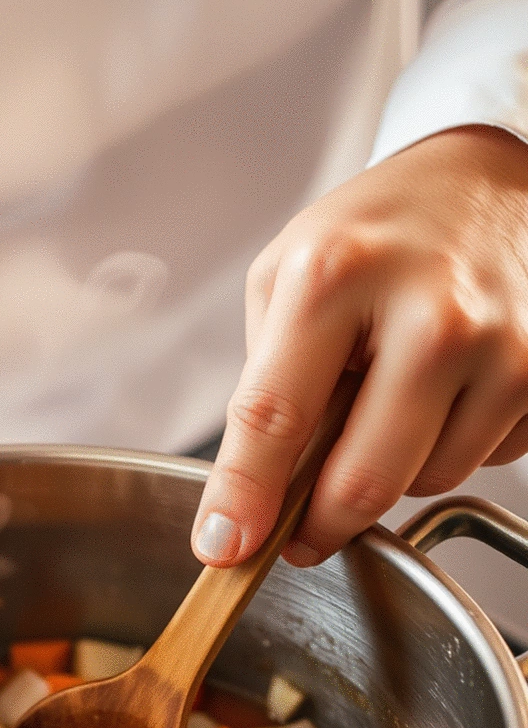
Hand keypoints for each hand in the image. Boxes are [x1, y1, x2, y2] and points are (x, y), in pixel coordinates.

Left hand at [191, 126, 527, 567]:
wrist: (492, 180)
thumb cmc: (380, 233)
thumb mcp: (289, 277)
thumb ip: (266, 385)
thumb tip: (255, 497)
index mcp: (337, 277)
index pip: (276, 418)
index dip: (246, 497)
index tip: (226, 547)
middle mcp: (431, 315)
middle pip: (361, 482)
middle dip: (320, 523)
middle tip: (300, 527)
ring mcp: (503, 348)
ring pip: (427, 481)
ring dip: (396, 469)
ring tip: (393, 398)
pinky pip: (485, 459)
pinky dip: (454, 442)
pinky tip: (449, 387)